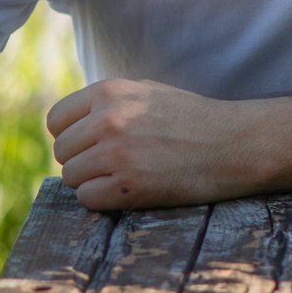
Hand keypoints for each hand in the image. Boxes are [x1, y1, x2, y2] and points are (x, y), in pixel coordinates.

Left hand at [46, 76, 257, 209]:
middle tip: (112, 167)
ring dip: (91, 183)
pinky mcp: (130, 185)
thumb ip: (108, 103)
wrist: (235, 143)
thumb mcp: (147, 93)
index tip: (90, 146)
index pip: (56, 120)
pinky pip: (87, 199)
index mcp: (109, 92)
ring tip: (123, 178)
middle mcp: (108, 119)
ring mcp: (118, 152)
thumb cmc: (194, 120)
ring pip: (71, 177)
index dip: (70, 137)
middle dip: (81, 162)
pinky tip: (127, 193)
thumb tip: (70, 123)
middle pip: (62, 152)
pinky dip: (102, 200)